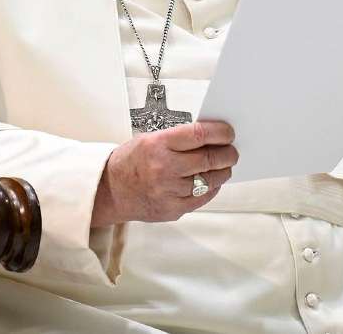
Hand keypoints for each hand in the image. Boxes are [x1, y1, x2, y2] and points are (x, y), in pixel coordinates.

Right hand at [91, 121, 237, 226]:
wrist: (110, 191)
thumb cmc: (130, 161)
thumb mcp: (150, 139)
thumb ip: (179, 138)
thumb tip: (211, 136)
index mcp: (158, 145)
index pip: (199, 135)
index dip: (220, 133)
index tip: (229, 132)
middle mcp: (164, 168)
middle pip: (209, 159)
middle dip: (227, 153)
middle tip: (232, 151)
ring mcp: (168, 191)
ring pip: (209, 180)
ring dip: (222, 171)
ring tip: (224, 165)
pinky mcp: (173, 209)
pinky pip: (202, 198)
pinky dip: (212, 188)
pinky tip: (212, 181)